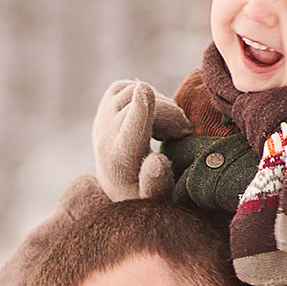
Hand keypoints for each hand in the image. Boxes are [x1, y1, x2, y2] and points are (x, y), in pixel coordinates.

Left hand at [91, 81, 188, 202]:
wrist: (119, 182)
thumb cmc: (143, 193)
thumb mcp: (152, 199)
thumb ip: (156, 184)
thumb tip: (157, 160)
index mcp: (120, 159)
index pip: (130, 131)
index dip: (140, 110)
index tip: (146, 92)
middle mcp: (106, 135)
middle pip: (146, 107)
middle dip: (173, 116)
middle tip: (182, 135)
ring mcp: (103, 116)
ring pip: (139, 92)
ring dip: (162, 107)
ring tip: (166, 130)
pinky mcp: (106, 102)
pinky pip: (131, 86)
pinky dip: (148, 96)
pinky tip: (153, 117)